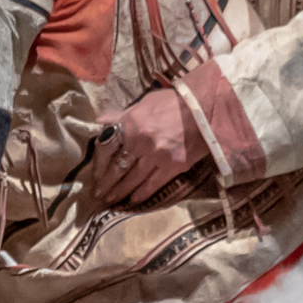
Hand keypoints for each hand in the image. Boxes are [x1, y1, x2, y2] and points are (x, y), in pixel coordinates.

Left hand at [85, 87, 210, 205]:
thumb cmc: (174, 102)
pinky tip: (133, 201)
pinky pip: (154, 184)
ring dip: (119, 191)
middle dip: (106, 183)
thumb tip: (102, 121)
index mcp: (130, 124)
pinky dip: (142, 194)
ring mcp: (157, 156)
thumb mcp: (145, 103)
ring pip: (133, 179)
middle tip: (98, 194)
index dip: (98, 164)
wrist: (207, 109)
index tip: (95, 174)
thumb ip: (122, 115)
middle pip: (117, 167)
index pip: (106, 148)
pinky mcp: (174, 166)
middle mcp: (140, 142)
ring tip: (110, 200)